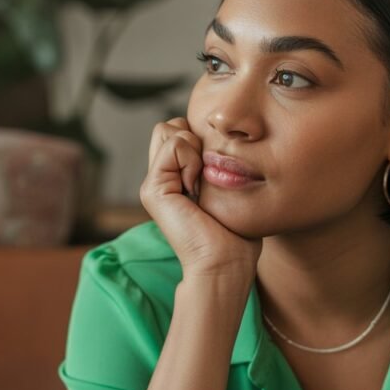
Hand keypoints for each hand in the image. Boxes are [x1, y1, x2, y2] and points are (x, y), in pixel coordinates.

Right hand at [139, 117, 261, 279]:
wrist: (225, 263)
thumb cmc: (236, 233)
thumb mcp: (227, 188)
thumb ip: (216, 163)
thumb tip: (221, 139)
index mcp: (176, 178)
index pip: (181, 130)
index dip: (202, 139)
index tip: (217, 173)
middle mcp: (161, 178)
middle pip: (170, 125)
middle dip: (195, 139)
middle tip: (208, 176)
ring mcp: (153, 183)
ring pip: (169, 129)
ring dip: (194, 149)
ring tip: (202, 184)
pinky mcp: (153, 188)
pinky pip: (173, 145)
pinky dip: (191, 159)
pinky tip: (197, 188)